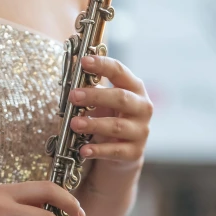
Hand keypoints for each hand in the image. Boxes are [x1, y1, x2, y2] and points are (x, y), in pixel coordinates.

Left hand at [68, 55, 152, 170]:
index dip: (102, 65)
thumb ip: (91, 84)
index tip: (83, 62)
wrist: (123, 151)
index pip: (119, 71)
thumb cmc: (111, 118)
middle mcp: (142, 108)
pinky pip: (115, 151)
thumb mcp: (102, 100)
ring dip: (94, 124)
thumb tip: (74, 62)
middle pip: (120, 98)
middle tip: (73, 96)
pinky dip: (98, 150)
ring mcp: (141, 131)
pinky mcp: (134, 153)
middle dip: (96, 96)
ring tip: (74, 124)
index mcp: (134, 88)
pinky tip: (83, 150)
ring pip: (117, 126)